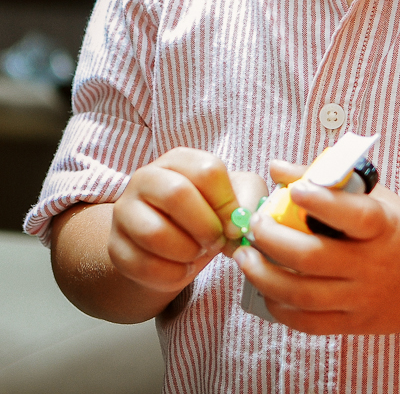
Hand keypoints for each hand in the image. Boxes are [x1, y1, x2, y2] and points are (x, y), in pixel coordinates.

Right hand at [109, 147, 267, 295]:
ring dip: (187, 252)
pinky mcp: (115, 246)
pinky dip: (171, 275)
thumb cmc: (207, 214)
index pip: (207, 170)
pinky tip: (181, 269)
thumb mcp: (235, 197)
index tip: (235, 223)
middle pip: (177, 195)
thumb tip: (239, 224)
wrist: (171, 245)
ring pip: (155, 233)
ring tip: (197, 253)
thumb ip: (248, 200)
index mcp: (179, 159)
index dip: (227, 202)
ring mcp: (125, 211)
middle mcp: (146, 177)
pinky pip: (143, 265)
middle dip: (206, 227)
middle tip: (216, 242)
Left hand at [233, 159, 399, 334]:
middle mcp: (372, 265)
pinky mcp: (355, 324)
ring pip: (302, 294)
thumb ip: (328, 181)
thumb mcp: (379, 198)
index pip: (352, 214)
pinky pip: (309, 323)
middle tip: (254, 226)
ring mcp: (363, 298)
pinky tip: (267, 290)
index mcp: (382, 227)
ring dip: (265, 276)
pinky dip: (281, 309)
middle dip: (272, 240)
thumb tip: (278, 168)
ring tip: (245, 258)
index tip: (294, 189)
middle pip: (312, 258)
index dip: (321, 201)